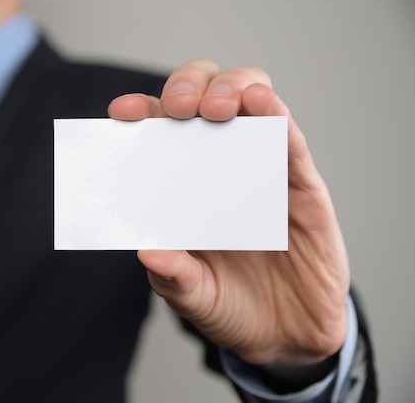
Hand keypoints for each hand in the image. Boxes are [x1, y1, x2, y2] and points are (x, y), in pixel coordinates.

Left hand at [107, 59, 349, 365]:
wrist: (284, 337)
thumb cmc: (229, 304)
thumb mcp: (192, 295)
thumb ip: (172, 275)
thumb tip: (147, 251)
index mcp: (184, 184)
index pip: (161, 131)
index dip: (143, 113)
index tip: (121, 114)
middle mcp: (221, 166)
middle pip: (206, 98)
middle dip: (188, 88)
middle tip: (177, 108)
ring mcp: (263, 170)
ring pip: (252, 103)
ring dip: (233, 90)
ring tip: (216, 106)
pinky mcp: (303, 187)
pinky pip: (292, 143)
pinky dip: (278, 117)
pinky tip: (263, 104)